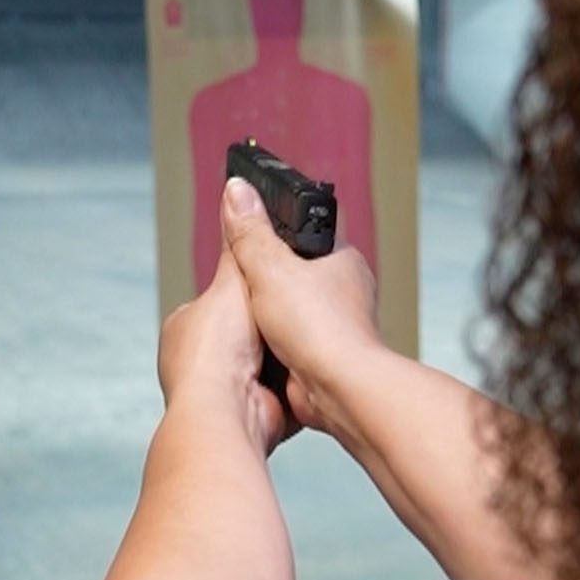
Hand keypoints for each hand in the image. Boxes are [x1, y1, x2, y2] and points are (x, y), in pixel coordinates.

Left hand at [158, 215, 291, 455]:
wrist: (229, 411)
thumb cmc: (216, 350)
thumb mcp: (232, 281)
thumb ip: (240, 243)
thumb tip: (237, 193)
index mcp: (185, 328)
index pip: (222, 299)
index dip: (250, 288)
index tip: (274, 280)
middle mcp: (202, 362)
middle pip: (250, 327)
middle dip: (273, 320)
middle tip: (298, 306)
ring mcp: (229, 389)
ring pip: (271, 355)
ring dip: (288, 348)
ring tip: (308, 332)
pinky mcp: (258, 410)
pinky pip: (287, 385)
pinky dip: (298, 376)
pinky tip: (310, 363)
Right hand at [221, 177, 385, 434]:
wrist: (337, 389)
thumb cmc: (319, 328)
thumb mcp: (270, 268)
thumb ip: (250, 232)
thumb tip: (236, 190)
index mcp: (341, 259)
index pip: (307, 229)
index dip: (276, 227)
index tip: (250, 228)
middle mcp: (343, 290)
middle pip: (295, 270)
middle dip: (265, 277)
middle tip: (240, 278)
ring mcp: (334, 324)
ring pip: (291, 308)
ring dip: (267, 312)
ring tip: (246, 314)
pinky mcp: (322, 354)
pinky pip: (290, 340)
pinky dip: (272, 341)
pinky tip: (257, 343)